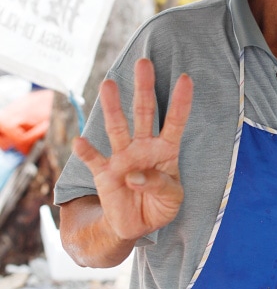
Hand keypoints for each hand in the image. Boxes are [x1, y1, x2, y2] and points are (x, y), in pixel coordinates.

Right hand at [72, 59, 192, 241]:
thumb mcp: (172, 199)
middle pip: (144, 113)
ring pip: (117, 127)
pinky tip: (80, 141)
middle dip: (144, 88)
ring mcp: (122, 157)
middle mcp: (143, 147)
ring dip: (113, 108)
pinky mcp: (104, 173)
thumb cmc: (160, 205)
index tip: (186, 78)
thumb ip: (160, 185)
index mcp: (166, 150)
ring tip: (109, 85)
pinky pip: (94, 160)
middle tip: (144, 62)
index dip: (181, 102)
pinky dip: (86, 152)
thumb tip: (135, 176)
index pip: (175, 122)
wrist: (137, 226)